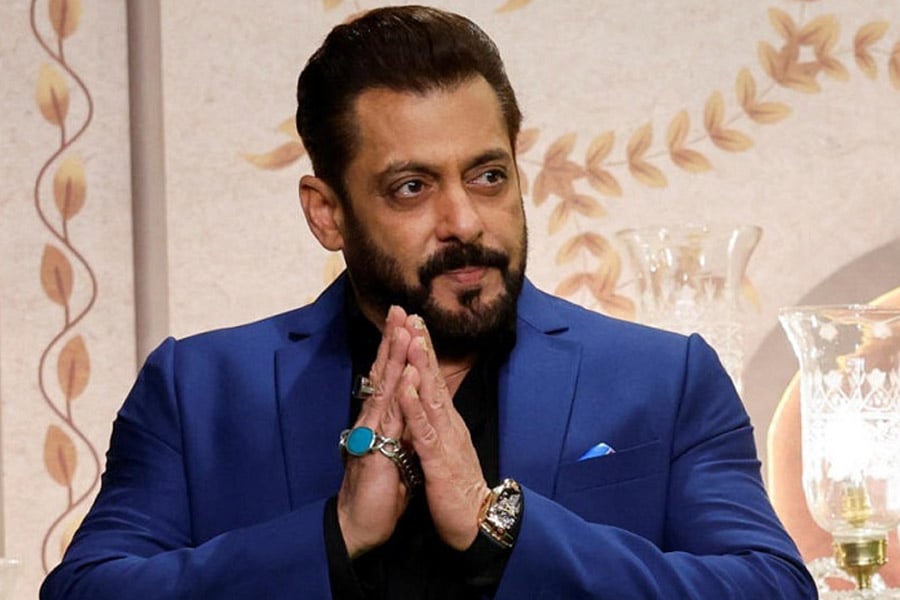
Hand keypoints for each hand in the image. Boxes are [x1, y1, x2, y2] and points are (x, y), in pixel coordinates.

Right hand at [337, 305, 412, 557]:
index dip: (396, 350)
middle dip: (392, 340)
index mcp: (380, 419)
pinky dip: (399, 394)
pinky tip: (405, 374)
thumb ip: (399, 430)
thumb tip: (407, 414)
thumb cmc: (379, 491)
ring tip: (402, 328)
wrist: (360, 525)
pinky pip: (391, 418)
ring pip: (385, 387)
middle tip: (400, 308)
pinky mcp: (377, 450)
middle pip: (383, 373)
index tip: (405, 322)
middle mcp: (373, 419)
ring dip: (394, 356)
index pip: (389, 377)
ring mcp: (372, 432)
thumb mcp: (395, 452)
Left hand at [398, 316, 490, 549]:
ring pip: (430, 396)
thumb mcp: (443, 450)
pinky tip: (406, 386)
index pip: (432, 380)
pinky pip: (424, 429)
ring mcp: (444, 439)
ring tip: (411, 337)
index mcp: (446, 422)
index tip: (412, 324)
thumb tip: (425, 406)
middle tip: (413, 315)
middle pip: (433, 378)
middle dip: (422, 346)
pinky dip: (414, 406)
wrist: (476, 520)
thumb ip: (435, 426)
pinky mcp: (438, 459)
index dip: (423, 352)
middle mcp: (448, 423)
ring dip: (420, 365)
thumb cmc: (457, 487)